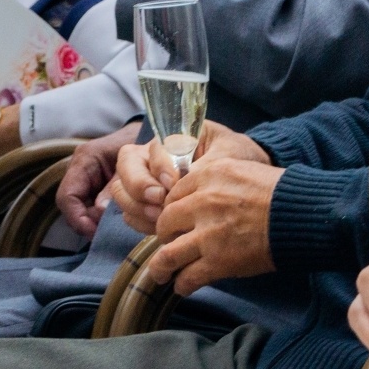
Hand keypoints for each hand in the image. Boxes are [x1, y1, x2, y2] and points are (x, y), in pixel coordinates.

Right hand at [55, 123, 141, 237]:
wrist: (147, 133)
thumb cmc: (139, 142)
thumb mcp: (131, 163)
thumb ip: (114, 186)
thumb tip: (100, 212)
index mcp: (84, 159)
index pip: (68, 196)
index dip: (78, 218)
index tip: (94, 231)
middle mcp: (79, 170)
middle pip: (72, 207)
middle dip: (87, 223)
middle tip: (107, 232)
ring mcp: (85, 180)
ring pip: (81, 210)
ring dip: (95, 222)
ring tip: (113, 228)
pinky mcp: (94, 188)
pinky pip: (91, 208)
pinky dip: (101, 218)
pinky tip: (115, 221)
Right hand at [110, 121, 269, 233]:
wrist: (246, 180)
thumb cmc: (237, 159)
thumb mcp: (228, 154)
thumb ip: (205, 164)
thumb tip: (182, 181)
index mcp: (172, 138)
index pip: (152, 149)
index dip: (158, 167)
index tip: (172, 183)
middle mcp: (152, 157)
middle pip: (126, 166)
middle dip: (138, 186)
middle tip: (161, 203)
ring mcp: (145, 181)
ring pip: (122, 190)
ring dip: (137, 207)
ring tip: (160, 222)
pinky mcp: (146, 205)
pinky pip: (130, 213)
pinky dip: (140, 223)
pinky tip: (158, 230)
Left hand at [146, 159, 281, 294]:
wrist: (302, 214)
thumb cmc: (280, 192)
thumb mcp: (242, 171)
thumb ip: (215, 182)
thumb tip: (199, 200)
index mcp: (208, 175)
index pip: (173, 194)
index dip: (171, 210)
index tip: (175, 220)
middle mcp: (202, 203)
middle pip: (165, 222)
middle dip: (164, 235)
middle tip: (169, 243)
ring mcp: (208, 234)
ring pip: (168, 255)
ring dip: (161, 267)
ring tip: (160, 274)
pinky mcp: (219, 261)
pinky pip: (189, 277)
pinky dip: (183, 284)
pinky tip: (183, 287)